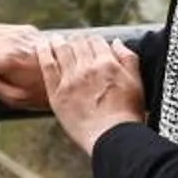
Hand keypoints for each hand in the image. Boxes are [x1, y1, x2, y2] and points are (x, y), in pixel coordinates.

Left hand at [38, 34, 145, 155]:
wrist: (112, 138)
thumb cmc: (127, 115)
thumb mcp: (136, 82)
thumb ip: (128, 59)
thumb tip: (117, 43)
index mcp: (107, 63)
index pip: (96, 41)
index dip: (93, 41)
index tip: (90, 45)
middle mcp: (87, 68)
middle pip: (78, 44)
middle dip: (77, 41)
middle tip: (74, 43)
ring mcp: (70, 80)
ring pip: (61, 50)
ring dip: (59, 42)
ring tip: (55, 39)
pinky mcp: (57, 93)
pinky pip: (47, 66)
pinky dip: (43, 52)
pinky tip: (41, 46)